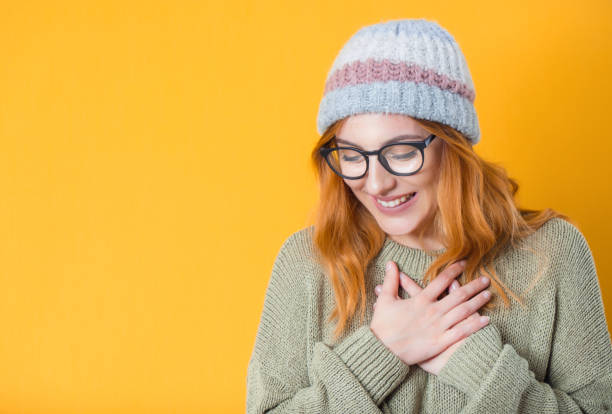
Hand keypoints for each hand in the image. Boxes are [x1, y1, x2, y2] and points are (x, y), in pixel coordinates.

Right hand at [370, 260, 490, 373]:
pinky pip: (461, 332)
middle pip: (458, 295)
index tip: (464, 263)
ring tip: (488, 295)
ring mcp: (438, 327)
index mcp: (420, 300)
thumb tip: (391, 263)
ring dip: (477, 302)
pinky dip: (474, 325)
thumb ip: (391, 281)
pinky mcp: (440, 342)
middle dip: (473, 286)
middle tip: (486, 280)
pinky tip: (485, 319)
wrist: (384, 350)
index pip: (441, 281)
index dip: (453, 270)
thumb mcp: (385, 300)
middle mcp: (433, 311)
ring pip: (463, 311)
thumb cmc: (383, 326)